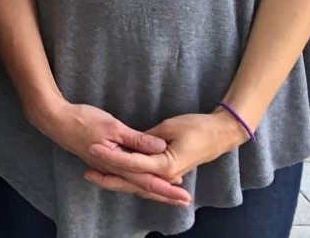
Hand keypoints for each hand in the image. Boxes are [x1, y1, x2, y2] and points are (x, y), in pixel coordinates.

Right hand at [32, 101, 188, 203]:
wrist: (55, 119)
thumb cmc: (82, 120)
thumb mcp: (112, 126)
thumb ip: (137, 139)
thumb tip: (161, 147)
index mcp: (117, 164)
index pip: (146, 180)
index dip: (166, 188)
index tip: (183, 194)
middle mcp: (112, 169)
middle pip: (141, 186)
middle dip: (163, 193)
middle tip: (183, 200)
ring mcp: (106, 166)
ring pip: (132, 183)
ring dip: (152, 188)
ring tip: (168, 192)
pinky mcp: (102, 160)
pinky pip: (124, 177)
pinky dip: (137, 181)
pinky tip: (142, 180)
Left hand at [84, 111, 246, 204]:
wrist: (222, 133)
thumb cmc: (199, 127)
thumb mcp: (170, 127)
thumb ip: (148, 138)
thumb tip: (130, 142)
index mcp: (166, 165)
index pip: (132, 163)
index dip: (111, 156)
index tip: (93, 149)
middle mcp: (166, 174)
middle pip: (132, 180)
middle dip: (109, 179)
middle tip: (87, 175)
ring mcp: (168, 174)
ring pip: (138, 183)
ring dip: (118, 181)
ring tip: (97, 177)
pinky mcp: (169, 170)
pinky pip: (146, 178)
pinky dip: (131, 179)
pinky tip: (118, 177)